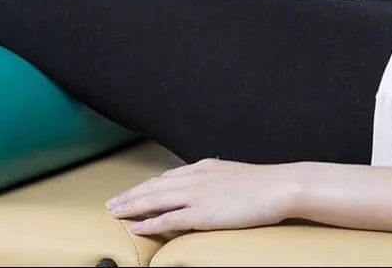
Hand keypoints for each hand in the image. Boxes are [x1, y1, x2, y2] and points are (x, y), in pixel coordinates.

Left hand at [107, 158, 301, 237]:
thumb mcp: (235, 175)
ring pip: (154, 199)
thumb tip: (211, 188)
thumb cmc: (264, 184)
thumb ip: (217, 179)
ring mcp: (197, 194)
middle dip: (130, 194)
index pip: (167, 176)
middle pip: (153, 185)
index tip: (133, 191)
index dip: (146, 185)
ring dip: (131, 206)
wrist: (279, 186)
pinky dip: (148, 222)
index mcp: (204, 167)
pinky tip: (135, 225)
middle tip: (111, 202)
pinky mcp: (201, 213)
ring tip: (114, 212)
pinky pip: (167, 218)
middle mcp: (195, 177)